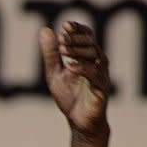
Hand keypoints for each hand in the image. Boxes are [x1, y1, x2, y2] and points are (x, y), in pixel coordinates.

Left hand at [39, 21, 109, 141]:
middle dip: (76, 40)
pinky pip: (96, 76)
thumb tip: (44, 29)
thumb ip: (51, 54)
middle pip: (91, 45)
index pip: (87, 37)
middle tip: (61, 37)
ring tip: (62, 49)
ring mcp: (102, 76)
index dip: (78, 30)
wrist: (78, 121)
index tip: (65, 25)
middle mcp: (98, 64)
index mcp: (88, 57)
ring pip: (96, 57)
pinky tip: (70, 66)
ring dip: (78, 52)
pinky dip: (83, 69)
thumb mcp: (54, 73)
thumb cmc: (69, 96)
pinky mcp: (102, 89)